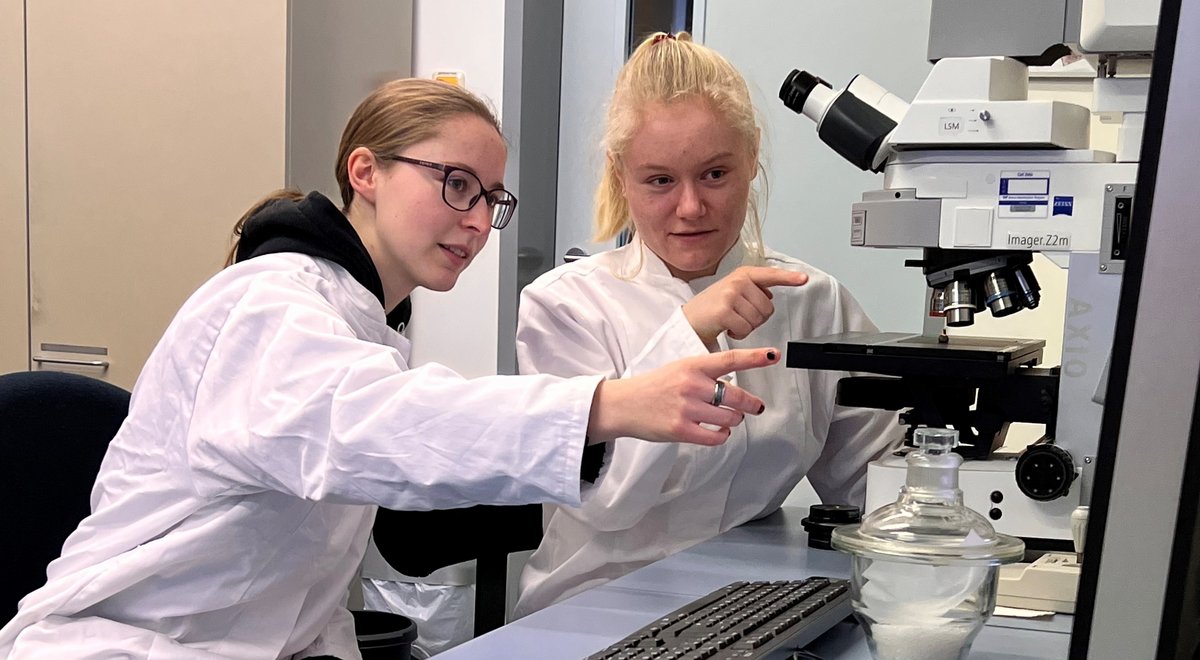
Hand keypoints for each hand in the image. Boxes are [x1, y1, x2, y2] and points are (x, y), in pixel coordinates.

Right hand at [587, 348, 779, 445]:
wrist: (623, 405)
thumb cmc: (653, 387)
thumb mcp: (678, 370)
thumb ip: (705, 374)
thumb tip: (732, 386)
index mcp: (692, 366)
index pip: (730, 359)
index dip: (755, 357)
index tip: (774, 356)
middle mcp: (691, 385)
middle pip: (736, 395)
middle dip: (751, 404)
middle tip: (757, 406)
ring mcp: (686, 408)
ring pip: (729, 418)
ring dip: (734, 421)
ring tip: (728, 420)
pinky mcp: (681, 430)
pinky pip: (715, 437)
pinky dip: (722, 436)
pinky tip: (719, 432)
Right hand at [682, 267, 808, 346]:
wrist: (690, 319)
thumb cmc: (712, 307)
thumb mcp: (733, 291)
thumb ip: (753, 290)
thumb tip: (770, 296)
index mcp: (743, 274)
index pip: (770, 275)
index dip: (789, 278)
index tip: (804, 278)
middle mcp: (738, 281)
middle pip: (768, 308)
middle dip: (756, 318)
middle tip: (739, 316)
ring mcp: (730, 294)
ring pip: (758, 319)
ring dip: (747, 326)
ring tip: (731, 320)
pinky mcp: (724, 311)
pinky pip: (746, 329)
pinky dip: (739, 334)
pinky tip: (727, 327)